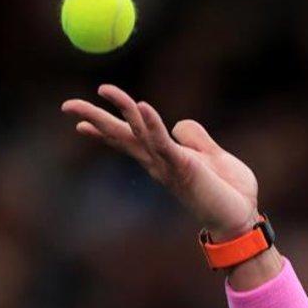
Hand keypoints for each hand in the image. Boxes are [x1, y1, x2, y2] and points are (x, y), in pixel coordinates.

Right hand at [62, 84, 258, 240]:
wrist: (241, 217)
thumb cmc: (230, 192)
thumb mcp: (214, 156)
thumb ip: (196, 138)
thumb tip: (180, 124)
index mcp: (165, 158)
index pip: (130, 139)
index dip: (105, 129)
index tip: (79, 122)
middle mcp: (160, 162)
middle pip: (122, 135)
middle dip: (95, 118)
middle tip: (66, 105)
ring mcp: (169, 165)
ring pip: (138, 133)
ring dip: (122, 109)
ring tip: (103, 90)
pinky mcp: (184, 167)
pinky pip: (163, 142)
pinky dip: (152, 123)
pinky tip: (142, 106)